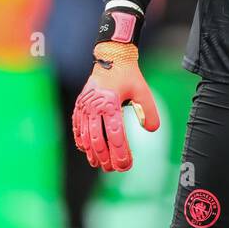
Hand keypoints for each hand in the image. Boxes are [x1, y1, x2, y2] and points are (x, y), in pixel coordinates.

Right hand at [72, 41, 159, 171]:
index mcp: (109, 103)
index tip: (126, 165)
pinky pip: (77, 128)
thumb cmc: (128, 76)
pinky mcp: (79, 106)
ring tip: (101, 165)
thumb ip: (149, 111)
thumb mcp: (142, 91)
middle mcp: (94, 106)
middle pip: (98, 140)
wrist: (111, 58)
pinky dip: (81, 141)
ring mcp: (84, 107)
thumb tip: (151, 130)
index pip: (115, 135)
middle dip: (106, 158)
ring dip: (93, 153)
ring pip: (85, 137)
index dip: (120, 153)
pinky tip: (87, 151)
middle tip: (114, 169)